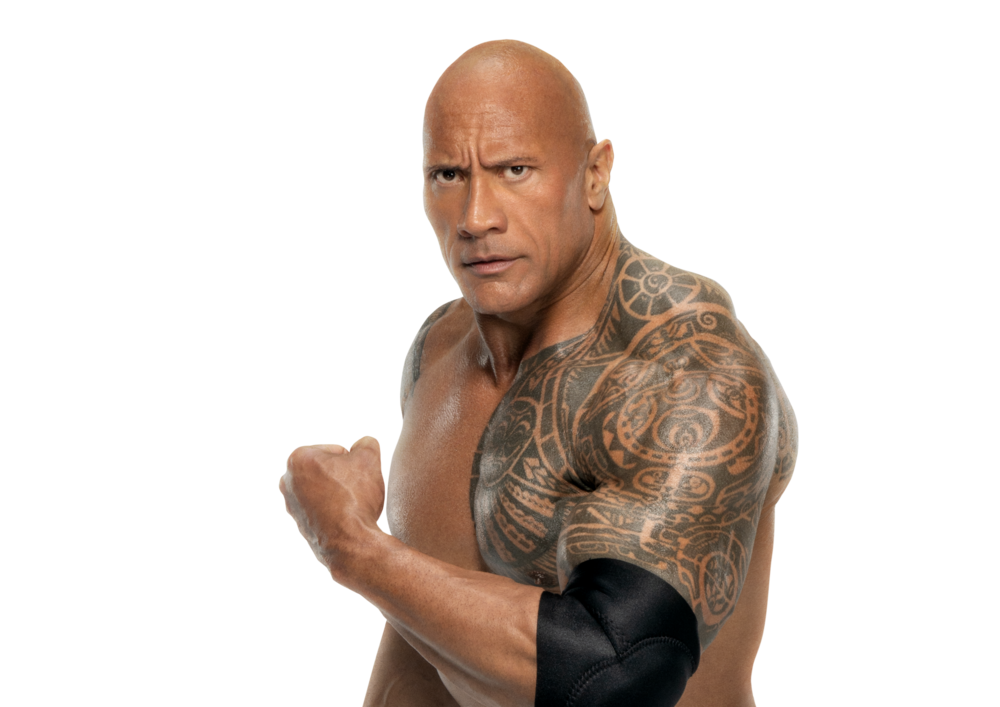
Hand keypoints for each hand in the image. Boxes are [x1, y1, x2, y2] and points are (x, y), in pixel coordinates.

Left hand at [279, 435, 385, 575]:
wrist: (350, 544)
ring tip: (356, 505)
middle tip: (358, 490)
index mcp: (297, 458)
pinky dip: (338, 511)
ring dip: (343, 493)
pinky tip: (350, 519)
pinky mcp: (300, 525)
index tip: (358, 477)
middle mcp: (287, 481)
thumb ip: (366, 442)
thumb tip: (364, 443)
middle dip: (346, 476)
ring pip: (329, 489)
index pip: (338, 449)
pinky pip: (326, 509)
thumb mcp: (369, 457)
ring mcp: (291, 506)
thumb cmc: (356, 497)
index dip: (355, 461)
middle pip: (330, 469)